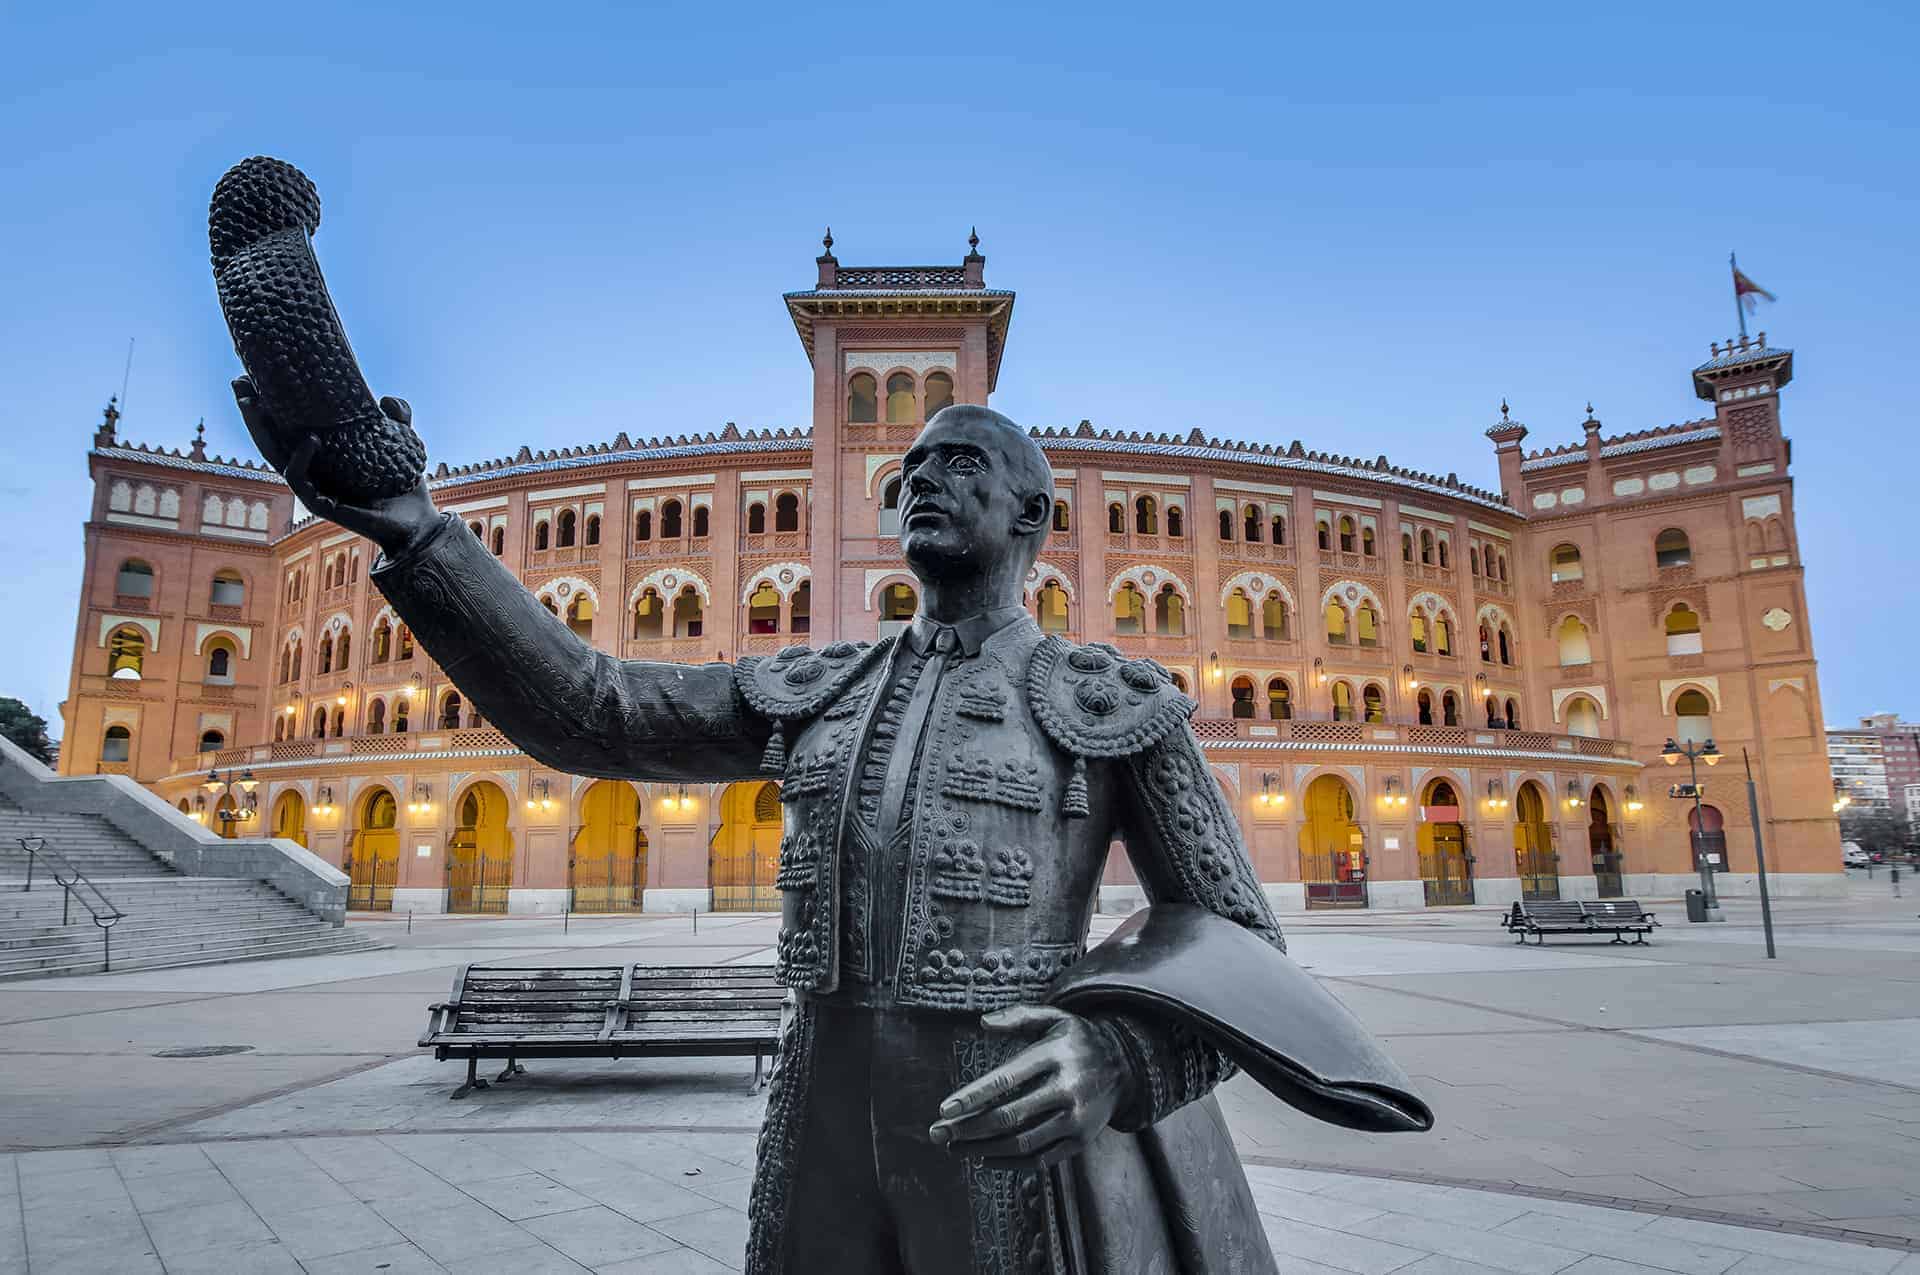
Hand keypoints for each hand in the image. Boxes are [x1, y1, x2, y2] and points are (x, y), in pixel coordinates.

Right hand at [232, 375, 437, 556]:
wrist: (417, 524)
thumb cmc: (404, 488)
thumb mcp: (401, 445)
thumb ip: (397, 419)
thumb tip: (387, 399)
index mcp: (324, 455)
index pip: (288, 427)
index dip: (271, 404)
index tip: (254, 375)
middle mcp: (313, 470)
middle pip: (271, 438)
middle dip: (251, 411)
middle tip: (239, 381)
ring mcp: (313, 487)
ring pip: (275, 456)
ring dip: (259, 429)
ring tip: (253, 402)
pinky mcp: (320, 505)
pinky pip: (300, 479)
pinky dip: (301, 458)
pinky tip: (309, 439)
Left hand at [929, 1005, 1131, 1168]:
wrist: (1125, 1065)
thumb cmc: (1076, 1040)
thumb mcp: (1053, 1017)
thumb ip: (1018, 1016)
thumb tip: (983, 1023)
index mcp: (1055, 1055)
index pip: (1006, 1079)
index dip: (972, 1097)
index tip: (944, 1109)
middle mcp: (1067, 1089)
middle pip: (1008, 1116)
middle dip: (967, 1128)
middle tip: (937, 1134)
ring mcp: (1076, 1119)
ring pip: (1021, 1143)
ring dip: (982, 1149)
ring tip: (955, 1147)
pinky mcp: (1080, 1141)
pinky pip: (1039, 1160)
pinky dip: (1008, 1163)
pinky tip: (984, 1159)